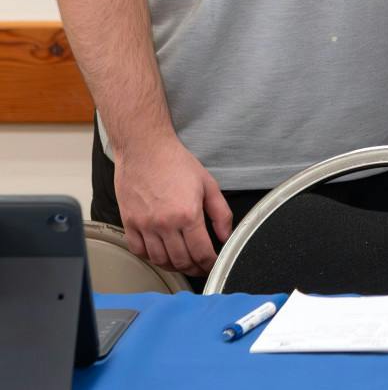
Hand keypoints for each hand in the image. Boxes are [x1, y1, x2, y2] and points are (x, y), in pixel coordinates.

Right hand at [113, 135, 233, 273]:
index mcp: (187, 214)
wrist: (145, 150)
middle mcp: (164, 224)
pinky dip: (151, 258)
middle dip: (194, 268)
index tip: (214, 264)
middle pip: (181, 260)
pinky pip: (139, 250)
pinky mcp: (129, 223)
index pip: (201, 252)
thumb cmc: (176, 163)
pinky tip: (161, 254)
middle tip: (201, 267)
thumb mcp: (208, 185)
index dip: (210, 263)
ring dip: (174, 266)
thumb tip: (225, 236)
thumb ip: (221, 213)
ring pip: (159, 259)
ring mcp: (144, 225)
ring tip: (184, 263)